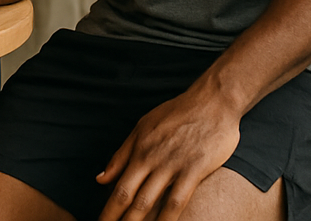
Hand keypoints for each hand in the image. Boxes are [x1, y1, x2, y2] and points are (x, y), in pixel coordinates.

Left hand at [96, 89, 240, 220]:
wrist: (210, 103)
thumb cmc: (175, 115)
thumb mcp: (142, 128)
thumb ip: (121, 155)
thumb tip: (100, 178)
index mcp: (138, 150)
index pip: (118, 187)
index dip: (108, 210)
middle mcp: (150, 159)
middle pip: (129, 197)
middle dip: (117, 219)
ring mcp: (171, 165)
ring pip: (149, 201)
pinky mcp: (193, 170)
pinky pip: (178, 200)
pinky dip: (168, 218)